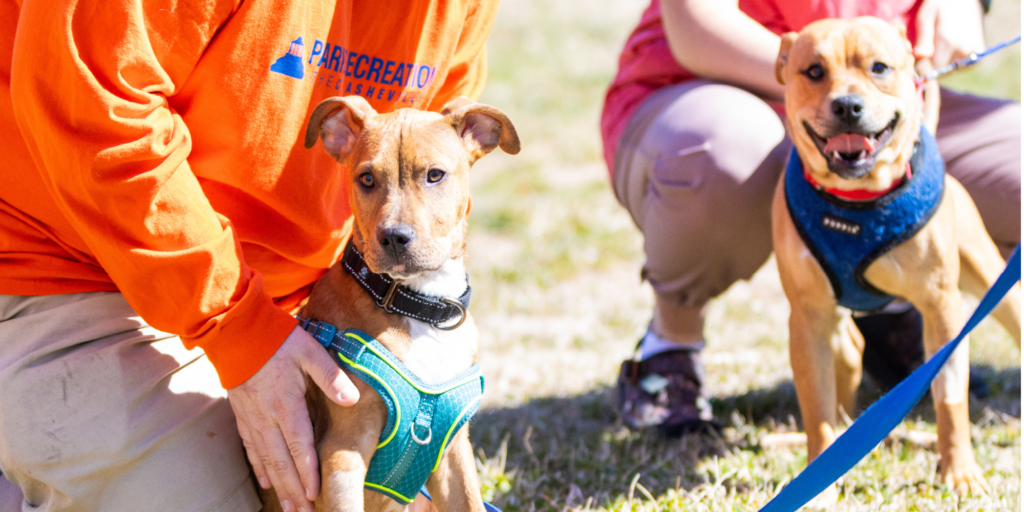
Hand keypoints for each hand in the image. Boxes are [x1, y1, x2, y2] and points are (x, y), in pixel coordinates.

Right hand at [227, 326, 359, 511]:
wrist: (236, 330)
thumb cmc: (277, 339)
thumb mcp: (310, 350)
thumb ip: (331, 376)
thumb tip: (353, 398)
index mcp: (286, 402)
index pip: (299, 445)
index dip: (306, 472)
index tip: (314, 494)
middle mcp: (266, 416)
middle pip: (280, 460)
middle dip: (293, 489)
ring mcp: (251, 418)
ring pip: (265, 459)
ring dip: (277, 484)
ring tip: (287, 506)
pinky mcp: (241, 414)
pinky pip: (250, 447)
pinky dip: (258, 467)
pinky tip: (266, 482)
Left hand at [915, 0, 986, 67]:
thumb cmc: (940, 6)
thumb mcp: (926, 17)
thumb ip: (923, 39)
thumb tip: (919, 56)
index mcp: (948, 41)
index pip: (930, 69)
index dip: (922, 66)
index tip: (919, 57)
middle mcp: (964, 49)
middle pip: (941, 72)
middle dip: (932, 65)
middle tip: (931, 49)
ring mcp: (974, 52)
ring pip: (951, 71)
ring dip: (944, 64)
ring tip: (943, 46)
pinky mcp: (980, 54)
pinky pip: (962, 68)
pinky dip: (955, 63)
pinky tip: (952, 49)